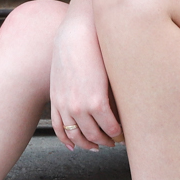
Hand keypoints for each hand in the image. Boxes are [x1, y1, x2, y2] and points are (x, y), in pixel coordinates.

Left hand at [48, 16, 122, 150]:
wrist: (79, 33)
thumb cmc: (74, 44)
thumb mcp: (63, 69)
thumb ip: (68, 84)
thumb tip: (77, 87)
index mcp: (57, 99)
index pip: (61, 129)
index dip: (71, 141)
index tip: (79, 146)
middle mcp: (66, 107)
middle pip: (78, 136)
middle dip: (91, 144)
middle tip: (102, 145)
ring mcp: (80, 106)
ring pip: (94, 134)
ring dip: (105, 140)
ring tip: (114, 139)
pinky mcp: (97, 101)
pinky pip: (109, 124)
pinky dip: (116, 131)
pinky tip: (122, 129)